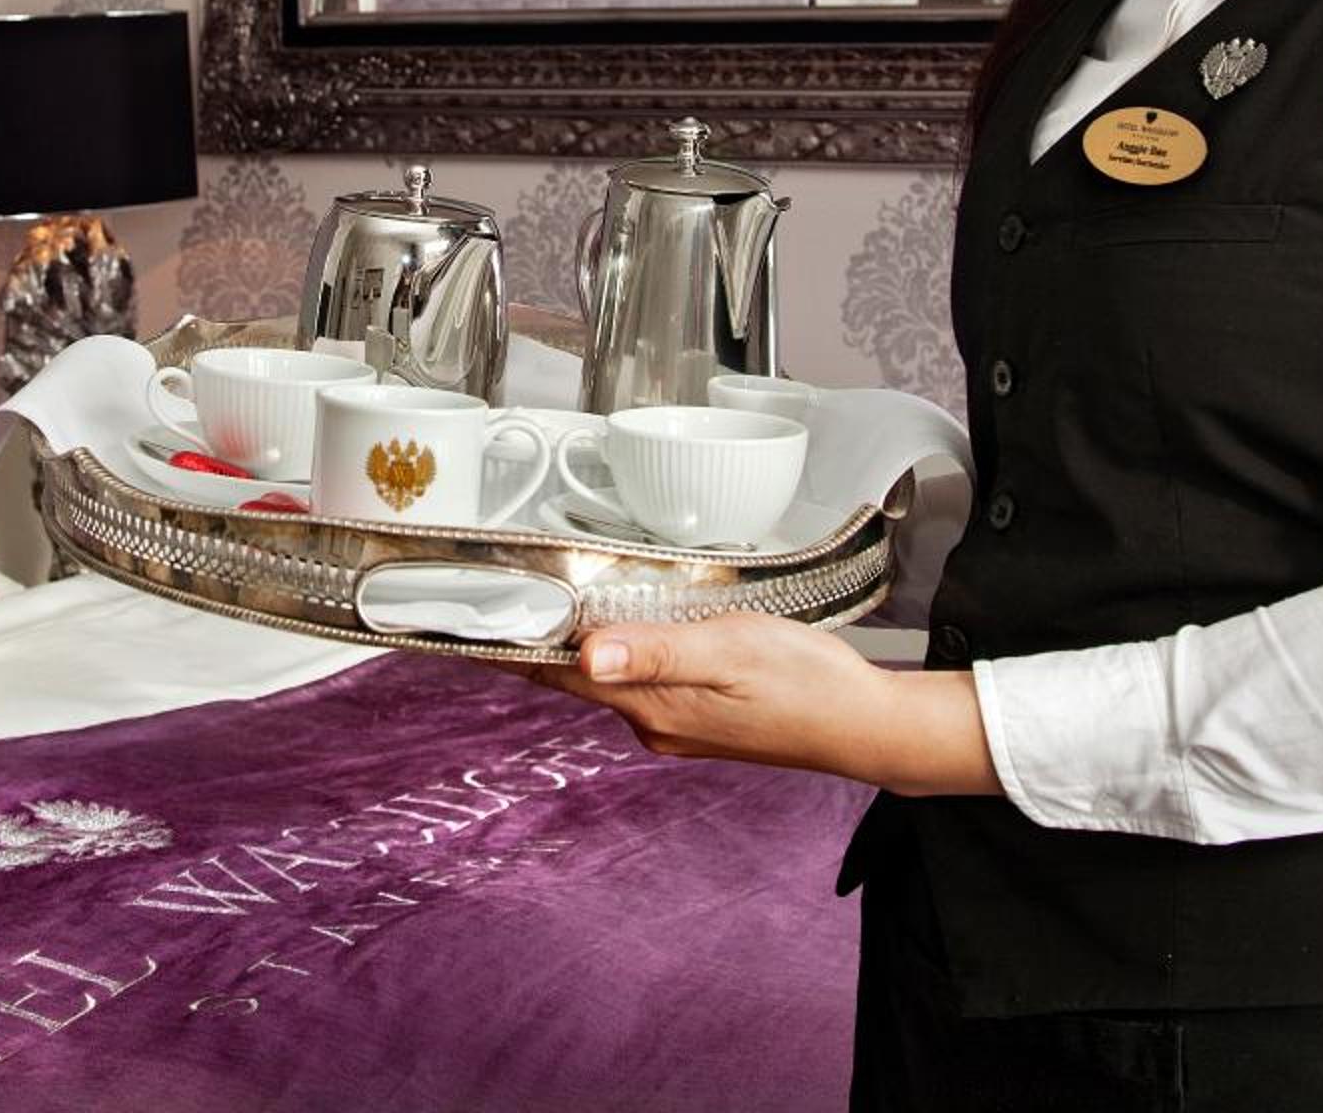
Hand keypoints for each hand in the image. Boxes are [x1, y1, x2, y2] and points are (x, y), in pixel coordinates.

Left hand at [521, 613, 1000, 797]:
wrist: (865, 726)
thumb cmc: (806, 685)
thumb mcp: (728, 651)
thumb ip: (655, 651)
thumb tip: (585, 654)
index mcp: (649, 705)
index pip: (555, 672)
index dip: (505, 644)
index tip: (457, 621)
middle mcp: (651, 722)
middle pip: (571, 675)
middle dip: (533, 638)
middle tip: (492, 596)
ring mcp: (675, 724)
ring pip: (606, 677)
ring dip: (575, 644)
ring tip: (542, 603)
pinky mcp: (699, 717)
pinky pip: (640, 681)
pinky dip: (618, 653)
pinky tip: (624, 629)